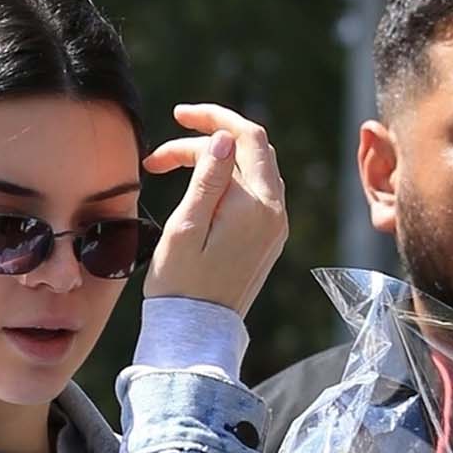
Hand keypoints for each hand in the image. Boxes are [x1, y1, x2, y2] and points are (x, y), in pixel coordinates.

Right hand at [142, 103, 287, 319]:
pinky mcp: (270, 239)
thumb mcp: (185, 229)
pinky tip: (206, 187)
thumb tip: (224, 138)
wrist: (194, 336)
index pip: (239, 139)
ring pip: (257, 167)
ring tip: (181, 164)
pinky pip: (259, 193)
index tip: (177, 116)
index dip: (210, 120)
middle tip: (176, 136)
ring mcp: (276, 226)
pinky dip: (234, 179)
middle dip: (216, 133)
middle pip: (254, 147)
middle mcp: (274, 212)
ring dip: (223, 157)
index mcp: (254, 206)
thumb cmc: (180, 287)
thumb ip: (208, 180)